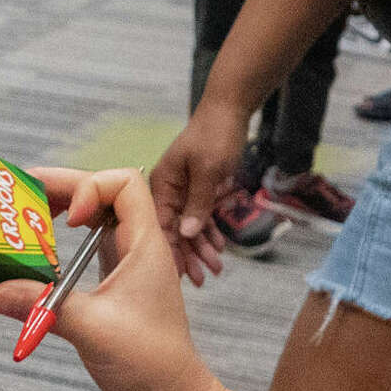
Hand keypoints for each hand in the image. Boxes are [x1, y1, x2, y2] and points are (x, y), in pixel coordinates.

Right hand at [0, 168, 224, 390]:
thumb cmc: (148, 364)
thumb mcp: (93, 329)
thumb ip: (43, 305)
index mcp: (145, 246)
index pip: (125, 183)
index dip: (91, 187)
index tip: (68, 219)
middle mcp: (136, 249)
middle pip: (103, 196)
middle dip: (63, 189)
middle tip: (20, 193)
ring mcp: (125, 268)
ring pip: (94, 222)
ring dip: (60, 214)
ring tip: (22, 216)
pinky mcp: (112, 290)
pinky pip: (85, 252)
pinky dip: (59, 247)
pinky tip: (33, 258)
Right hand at [147, 106, 250, 282]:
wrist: (229, 110)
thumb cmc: (215, 136)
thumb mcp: (207, 170)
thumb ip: (197, 203)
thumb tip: (185, 234)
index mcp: (162, 184)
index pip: (161, 225)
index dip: (170, 252)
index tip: (180, 275)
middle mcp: (168, 190)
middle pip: (174, 230)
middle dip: (188, 255)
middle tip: (202, 279)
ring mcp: (183, 190)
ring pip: (189, 226)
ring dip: (201, 248)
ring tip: (215, 269)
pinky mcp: (198, 189)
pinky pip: (200, 216)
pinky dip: (208, 231)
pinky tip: (217, 247)